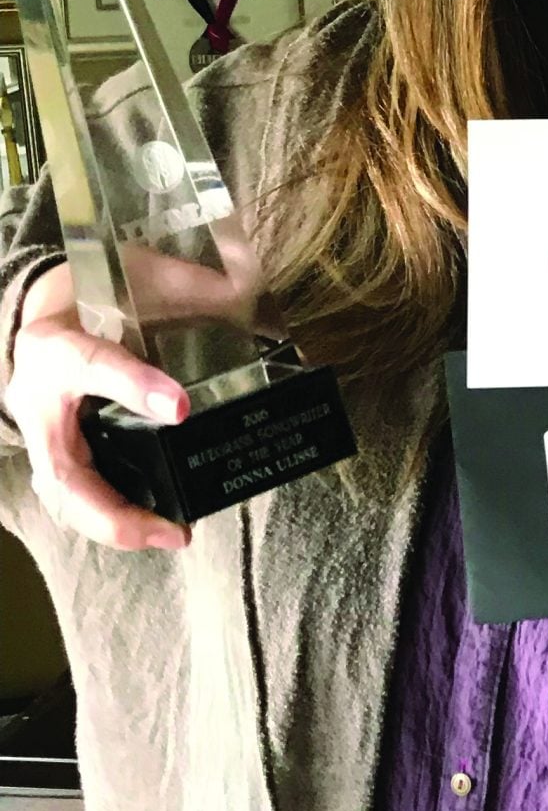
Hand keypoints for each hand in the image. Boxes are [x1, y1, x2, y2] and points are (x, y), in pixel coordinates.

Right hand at [5, 264, 189, 549]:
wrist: (44, 312)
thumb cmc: (92, 297)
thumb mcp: (131, 273)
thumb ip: (186, 283)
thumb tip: (247, 284)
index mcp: (54, 344)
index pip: (89, 363)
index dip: (131, 386)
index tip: (180, 407)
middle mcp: (38, 398)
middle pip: (62, 469)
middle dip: (112, 509)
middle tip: (171, 529)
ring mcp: (40, 436)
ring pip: (65, 498)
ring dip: (116, 525)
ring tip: (172, 536)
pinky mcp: (53, 457)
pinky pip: (76, 499)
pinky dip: (112, 520)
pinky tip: (154, 530)